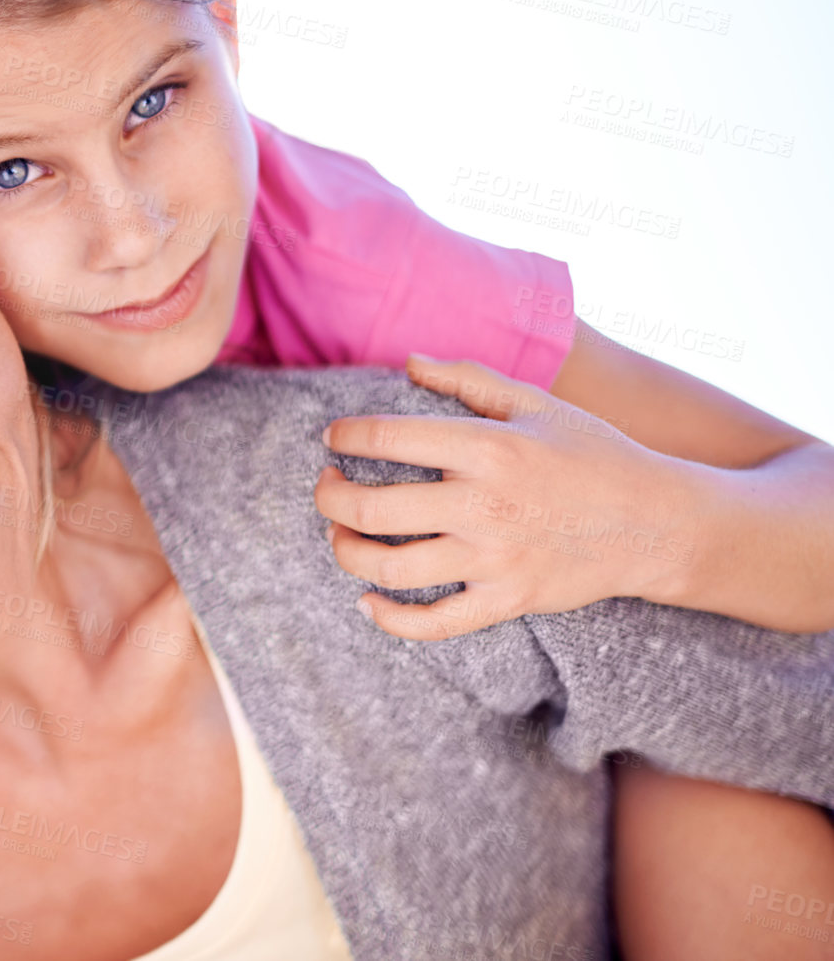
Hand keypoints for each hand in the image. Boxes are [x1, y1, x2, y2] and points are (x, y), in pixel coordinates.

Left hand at [314, 354, 698, 639]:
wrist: (658, 523)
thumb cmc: (593, 452)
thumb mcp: (536, 402)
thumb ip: (468, 377)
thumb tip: (408, 361)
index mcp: (488, 447)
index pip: (387, 438)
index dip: (345, 436)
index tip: (334, 438)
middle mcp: (484, 505)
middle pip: (372, 508)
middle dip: (329, 496)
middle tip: (326, 485)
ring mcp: (495, 559)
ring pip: (391, 568)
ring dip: (346, 552)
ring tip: (340, 533)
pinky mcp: (507, 601)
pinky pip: (433, 624)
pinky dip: (389, 618)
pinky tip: (367, 600)